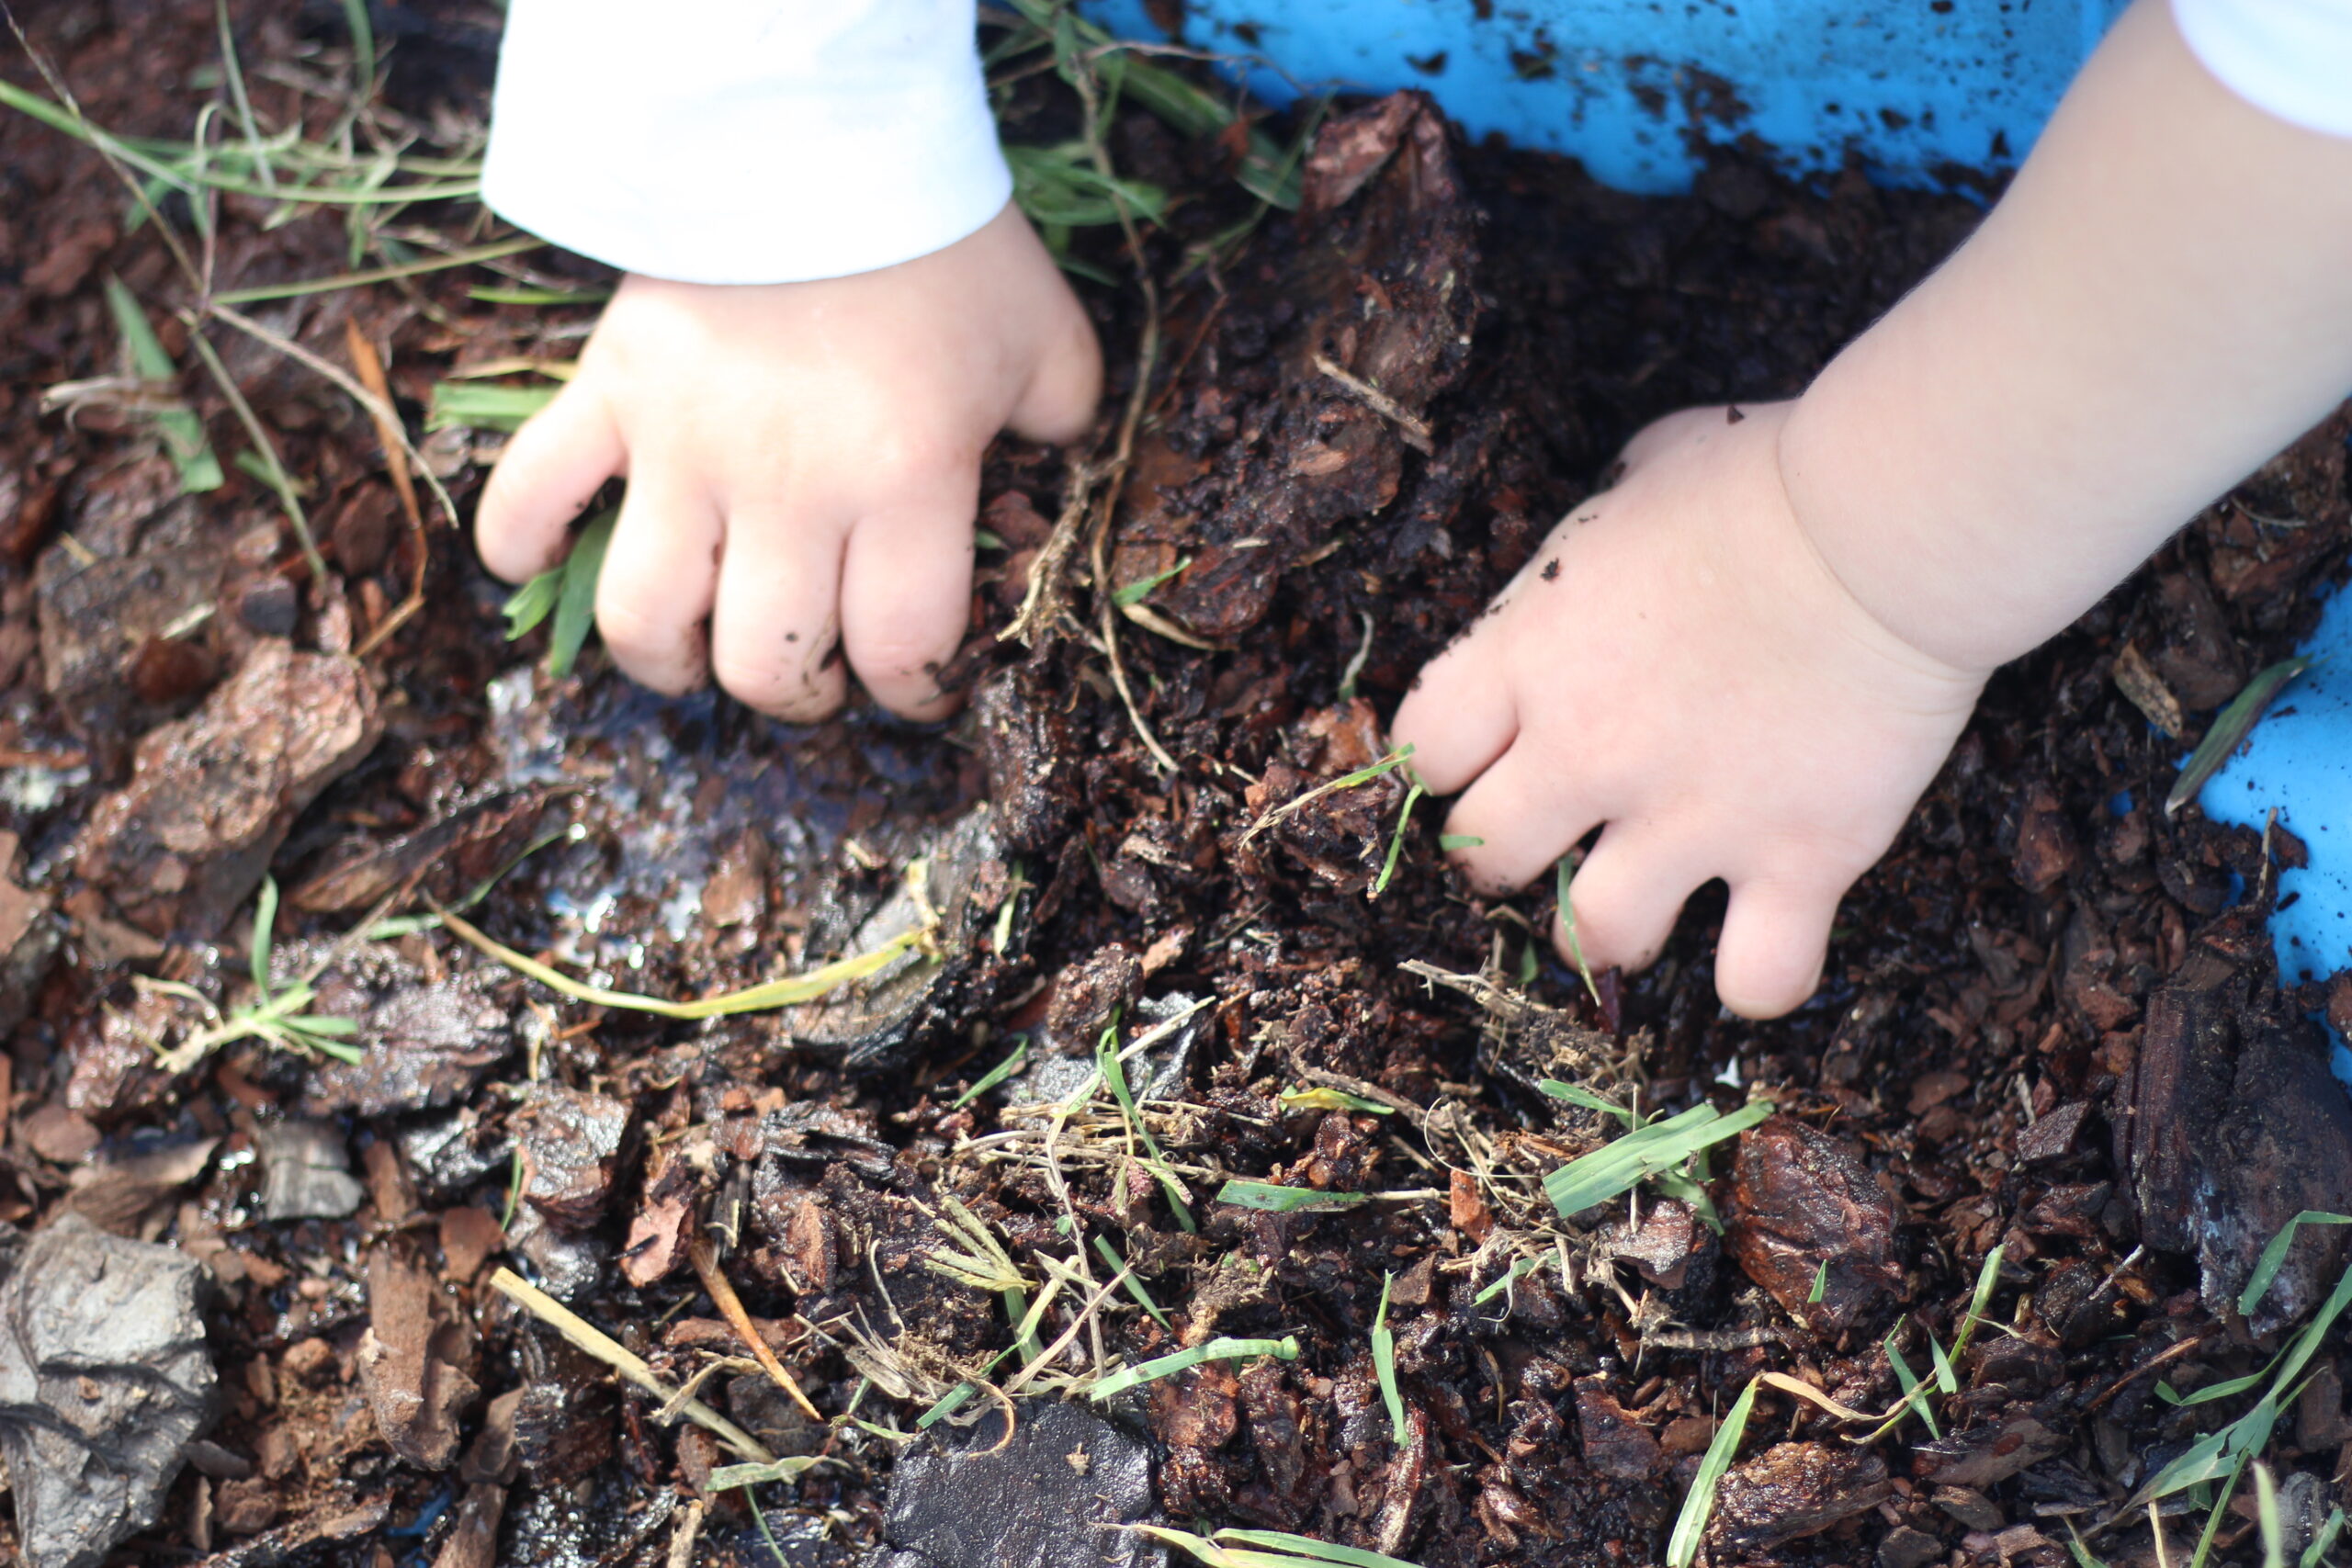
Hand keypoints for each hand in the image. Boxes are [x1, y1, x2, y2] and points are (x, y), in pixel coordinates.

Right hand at [475, 201, 1100, 720]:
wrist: (813, 126)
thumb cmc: (942, 240)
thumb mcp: (1045, 339)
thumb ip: (1058, 424)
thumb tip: (1050, 468)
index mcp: (903, 483)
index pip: (899, 649)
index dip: (918, 691)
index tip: (921, 687)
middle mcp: (786, 490)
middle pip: (769, 661)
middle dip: (797, 693)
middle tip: (812, 674)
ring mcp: (682, 448)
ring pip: (645, 615)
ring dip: (667, 661)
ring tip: (693, 657)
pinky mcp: (607, 393)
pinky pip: (532, 493)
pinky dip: (515, 542)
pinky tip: (528, 567)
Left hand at [1392, 402, 1986, 1017]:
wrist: (1890, 525)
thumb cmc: (1765, 479)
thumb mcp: (1641, 474)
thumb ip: (1601, 530)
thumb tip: (1615, 517)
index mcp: (1530, 657)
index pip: (1424, 750)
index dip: (1451, 759)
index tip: (1487, 753)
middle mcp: (1588, 753)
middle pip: (1487, 856)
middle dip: (1511, 851)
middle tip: (1557, 830)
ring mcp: (1692, 819)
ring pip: (1598, 936)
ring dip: (1609, 928)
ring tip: (1643, 897)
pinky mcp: (1800, 860)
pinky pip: (1756, 980)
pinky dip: (1756, 979)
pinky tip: (1761, 944)